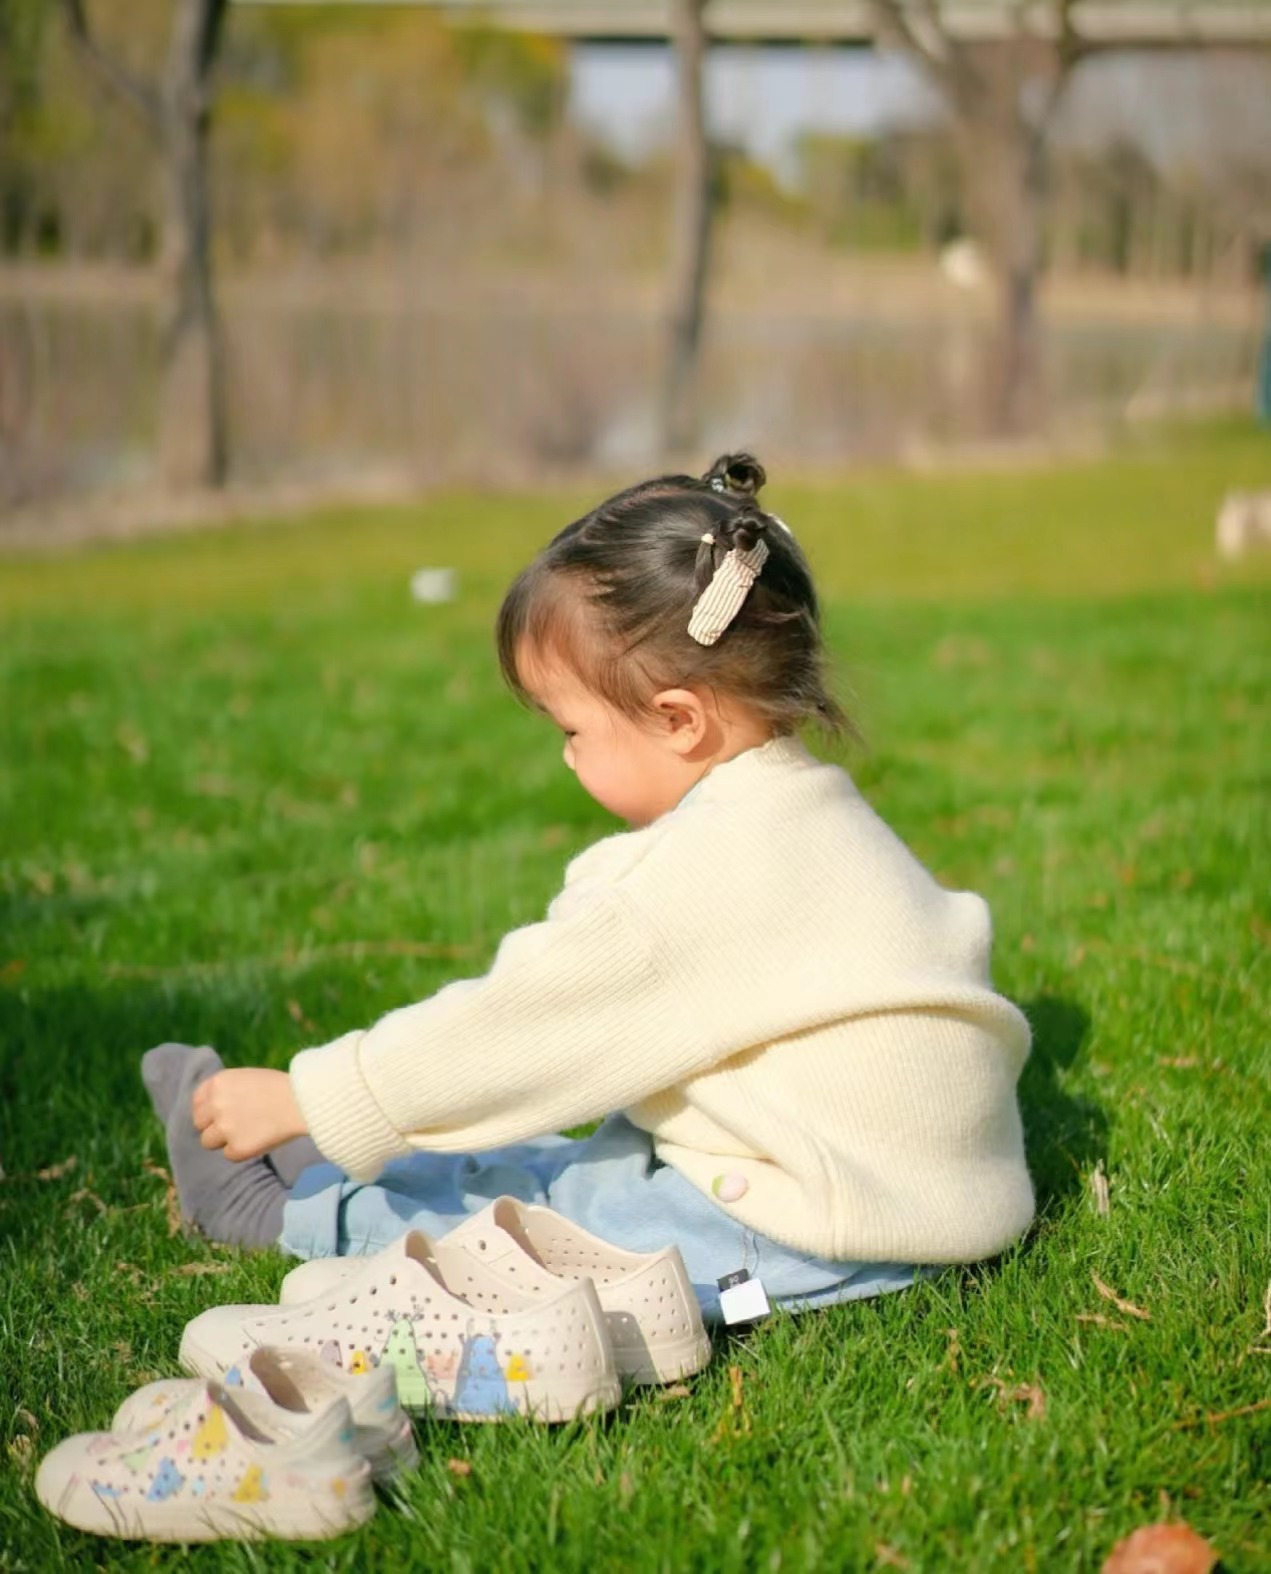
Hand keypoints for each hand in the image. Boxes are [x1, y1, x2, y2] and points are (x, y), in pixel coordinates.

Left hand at [192, 1068, 307, 1161]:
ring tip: (248, 1133)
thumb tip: (212, 1110)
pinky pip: (230, 1154)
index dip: (207, 1109)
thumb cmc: (282, 1088)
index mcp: (218, 1082)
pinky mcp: (237, 1148)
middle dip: (213, 1126)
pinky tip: (260, 1139)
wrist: (304, 1102)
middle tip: (234, 1126)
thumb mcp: (248, 1079)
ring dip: (224, 1140)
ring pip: (208, 1141)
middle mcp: (216, 1104)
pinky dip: (242, 1150)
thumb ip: (227, 1091)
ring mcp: (224, 1127)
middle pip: (199, 1123)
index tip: (218, 1115)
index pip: (197, 1101)